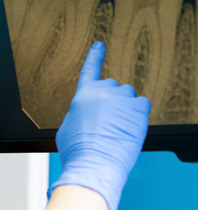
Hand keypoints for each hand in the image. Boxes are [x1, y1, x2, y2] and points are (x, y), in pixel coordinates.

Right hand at [48, 41, 150, 209]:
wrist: (94, 163)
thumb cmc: (78, 151)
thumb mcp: (67, 128)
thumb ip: (79, 112)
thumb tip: (87, 113)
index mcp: (83, 95)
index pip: (90, 70)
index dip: (95, 57)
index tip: (99, 46)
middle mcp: (103, 92)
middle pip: (113, 87)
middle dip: (112, 100)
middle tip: (107, 121)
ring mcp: (122, 100)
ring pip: (128, 96)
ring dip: (125, 108)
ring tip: (117, 128)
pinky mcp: (139, 109)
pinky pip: (142, 105)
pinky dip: (137, 116)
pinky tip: (127, 129)